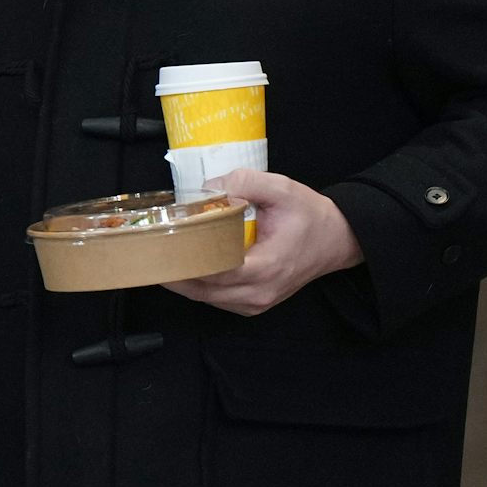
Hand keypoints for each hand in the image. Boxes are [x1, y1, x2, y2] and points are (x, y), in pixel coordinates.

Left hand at [161, 170, 362, 316]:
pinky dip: (198, 284)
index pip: (213, 273)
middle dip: (174, 272)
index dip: (183, 261)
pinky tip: (184, 265)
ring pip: (206, 298)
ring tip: (160, 257)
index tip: (160, 246)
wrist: (338, 240)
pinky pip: (217, 299)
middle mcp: (259, 293)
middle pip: (203, 290)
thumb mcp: (282, 189)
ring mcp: (256, 303)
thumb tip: (208, 187)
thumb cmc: (311, 216)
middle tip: (148, 252)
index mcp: (266, 267)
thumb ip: (245, 183)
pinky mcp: (253, 303)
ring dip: (183, 280)